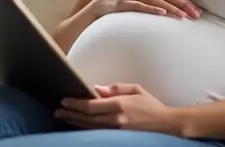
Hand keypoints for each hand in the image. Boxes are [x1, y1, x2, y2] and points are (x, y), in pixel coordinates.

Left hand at [56, 83, 182, 135]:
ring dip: (74, 122)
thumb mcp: (136, 90)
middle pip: (86, 118)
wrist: (166, 124)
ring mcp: (115, 130)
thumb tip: (97, 89)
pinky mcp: (118, 137)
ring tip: (63, 118)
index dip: (75, 104)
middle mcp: (114, 119)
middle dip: (70, 114)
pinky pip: (97, 133)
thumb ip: (117, 88)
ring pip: (89, 127)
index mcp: (118, 104)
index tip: (64, 101)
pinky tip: (78, 126)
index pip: (90, 105)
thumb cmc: (152, 106)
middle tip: (57, 111)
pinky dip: (86, 129)